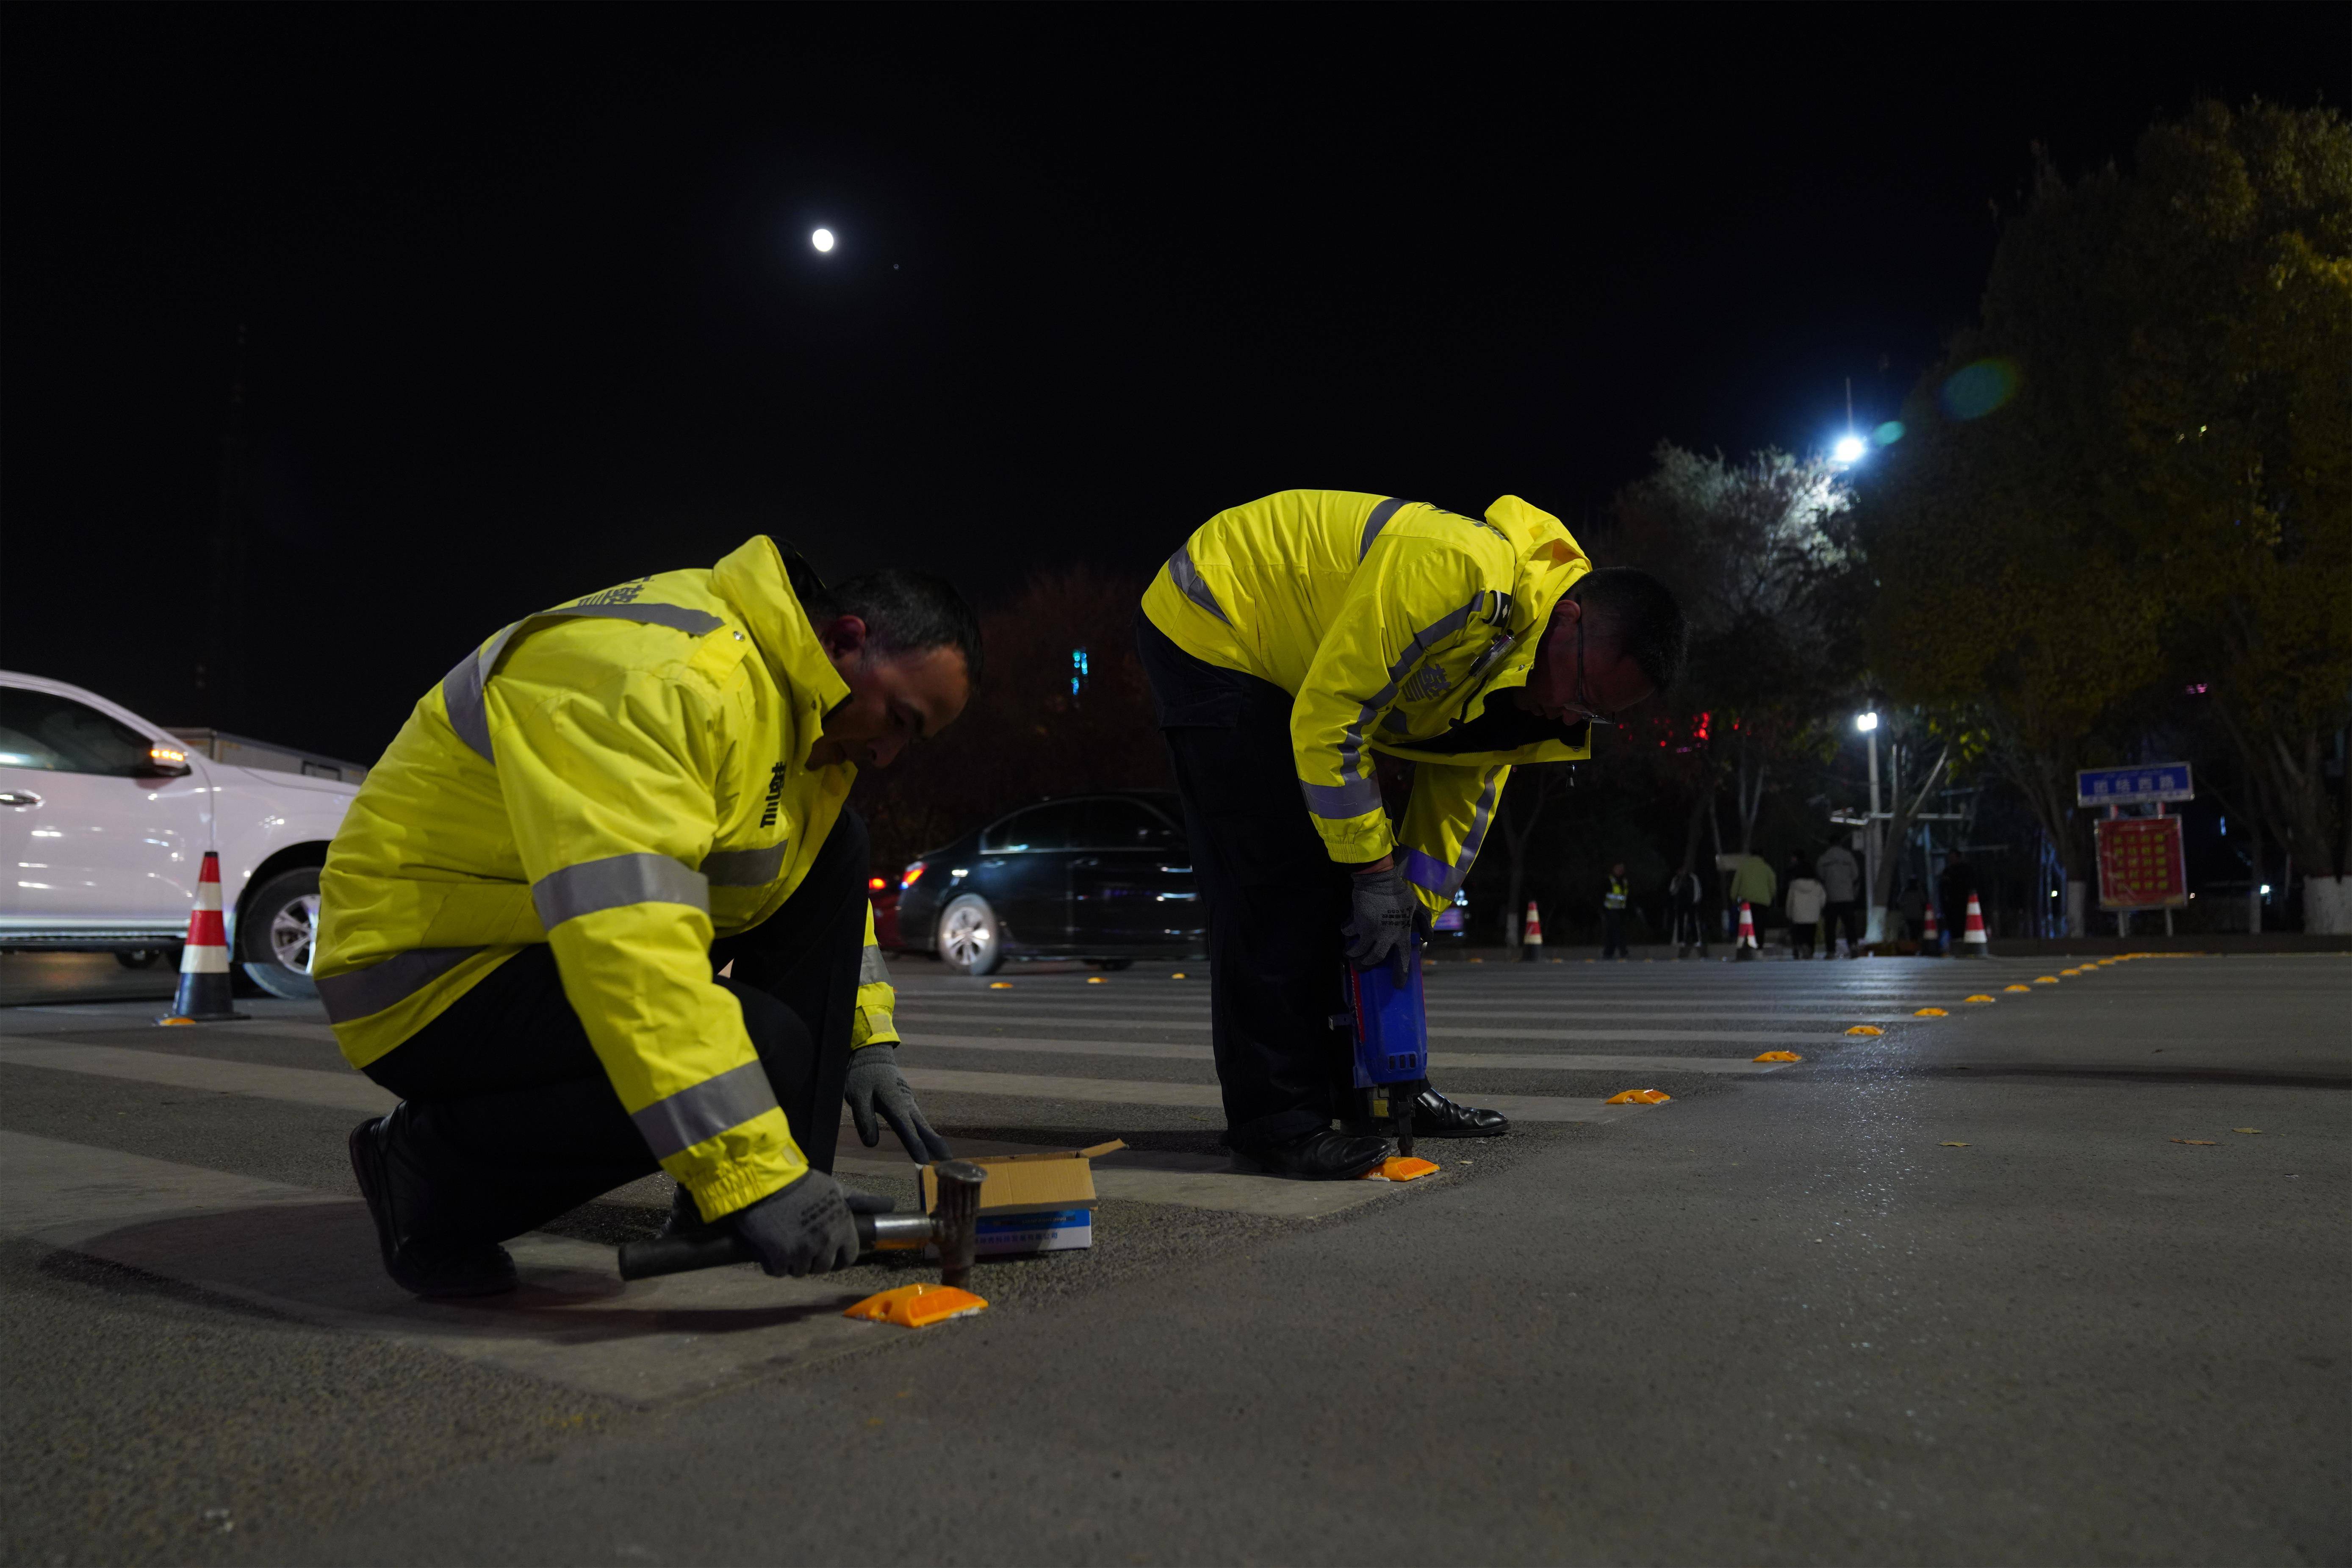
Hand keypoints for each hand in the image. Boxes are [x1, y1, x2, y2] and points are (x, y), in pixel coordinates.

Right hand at [729, 1170, 859, 1277]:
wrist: (765, 1180)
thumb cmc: (801, 1182)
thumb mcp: (834, 1187)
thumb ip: (858, 1199)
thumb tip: (888, 1204)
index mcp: (843, 1226)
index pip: (849, 1257)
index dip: (838, 1256)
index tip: (827, 1252)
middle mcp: (826, 1242)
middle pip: (823, 1267)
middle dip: (813, 1260)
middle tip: (802, 1245)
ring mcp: (803, 1251)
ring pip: (800, 1271)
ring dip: (793, 1262)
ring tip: (785, 1243)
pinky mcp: (779, 1257)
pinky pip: (779, 1272)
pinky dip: (773, 1264)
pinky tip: (770, 1248)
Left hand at [843, 1044, 952, 1162]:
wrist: (872, 1054)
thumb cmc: (861, 1075)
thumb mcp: (856, 1096)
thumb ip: (864, 1119)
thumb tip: (871, 1144)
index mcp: (894, 1103)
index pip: (906, 1129)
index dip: (915, 1146)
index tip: (924, 1161)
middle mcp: (906, 1103)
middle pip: (922, 1127)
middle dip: (935, 1143)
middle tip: (948, 1160)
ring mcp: (909, 1101)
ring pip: (922, 1123)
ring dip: (932, 1139)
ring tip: (943, 1156)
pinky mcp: (907, 1101)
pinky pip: (918, 1119)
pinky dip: (925, 1131)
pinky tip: (929, 1142)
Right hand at [1344, 862, 1417, 983]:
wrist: (1378, 881)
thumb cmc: (1398, 894)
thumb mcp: (1416, 907)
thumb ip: (1424, 922)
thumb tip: (1429, 939)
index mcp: (1401, 935)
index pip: (1403, 959)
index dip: (1400, 974)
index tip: (1398, 986)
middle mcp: (1385, 937)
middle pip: (1374, 958)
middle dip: (1366, 965)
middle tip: (1360, 967)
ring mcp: (1370, 932)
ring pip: (1359, 950)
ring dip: (1353, 954)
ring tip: (1350, 955)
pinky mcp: (1358, 924)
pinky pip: (1349, 932)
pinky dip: (1347, 933)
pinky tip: (1346, 932)